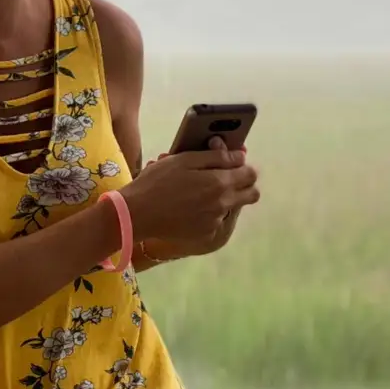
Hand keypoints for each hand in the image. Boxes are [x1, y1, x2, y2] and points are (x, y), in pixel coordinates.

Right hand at [116, 138, 260, 262]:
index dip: (244, 165)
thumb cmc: (157, 182)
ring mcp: (215, 220)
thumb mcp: (184, 159)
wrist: (137, 214)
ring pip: (234, 206)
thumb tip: (240, 155)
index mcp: (220, 182)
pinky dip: (210, 212)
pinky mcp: (206, 233)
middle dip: (243, 183)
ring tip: (202, 192)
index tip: (233, 162)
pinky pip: (218, 220)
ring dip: (226, 197)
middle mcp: (223, 203)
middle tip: (225, 177)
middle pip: (252, 194)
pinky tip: (192, 207)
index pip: (250, 173)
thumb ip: (216, 156)